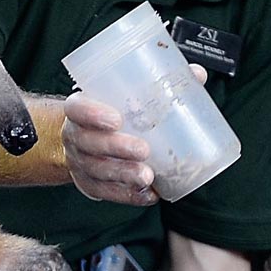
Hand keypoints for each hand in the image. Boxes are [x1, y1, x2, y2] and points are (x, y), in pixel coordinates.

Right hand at [60, 65, 208, 206]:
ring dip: (123, 174)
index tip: (116, 119)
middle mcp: (74, 136)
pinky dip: (127, 195)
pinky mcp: (88, 183)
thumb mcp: (123, 94)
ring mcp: (79, 162)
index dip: (93, 114)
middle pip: (89, 143)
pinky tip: (147, 194)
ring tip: (147, 176)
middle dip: (116, 147)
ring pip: (97, 171)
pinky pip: (105, 192)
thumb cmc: (109, 111)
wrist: (82, 138)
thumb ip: (156, 83)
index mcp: (79, 109)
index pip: (77, 109)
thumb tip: (196, 75)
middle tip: (143, 150)